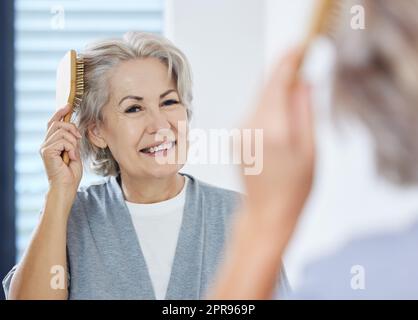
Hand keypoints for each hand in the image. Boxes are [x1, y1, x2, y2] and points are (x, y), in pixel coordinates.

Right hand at [40, 104, 82, 192]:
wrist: (66, 186)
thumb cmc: (71, 173)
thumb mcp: (75, 152)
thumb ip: (72, 140)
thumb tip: (74, 127)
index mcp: (52, 143)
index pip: (53, 123)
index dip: (60, 113)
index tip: (68, 106)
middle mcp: (46, 144)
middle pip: (57, 124)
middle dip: (71, 128)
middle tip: (78, 139)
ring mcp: (45, 147)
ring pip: (61, 131)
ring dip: (73, 141)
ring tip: (74, 153)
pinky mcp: (46, 151)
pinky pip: (63, 141)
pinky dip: (71, 148)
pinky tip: (71, 157)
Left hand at [241, 48, 314, 237]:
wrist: (266, 213)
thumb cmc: (293, 189)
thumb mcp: (310, 150)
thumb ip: (305, 112)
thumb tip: (303, 81)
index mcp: (272, 130)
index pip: (277, 83)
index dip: (288, 61)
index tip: (299, 47)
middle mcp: (249, 127)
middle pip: (266, 87)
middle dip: (283, 74)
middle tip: (302, 68)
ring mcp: (239, 132)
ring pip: (259, 98)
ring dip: (276, 92)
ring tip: (294, 102)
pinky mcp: (235, 136)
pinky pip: (253, 111)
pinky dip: (268, 106)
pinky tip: (279, 119)